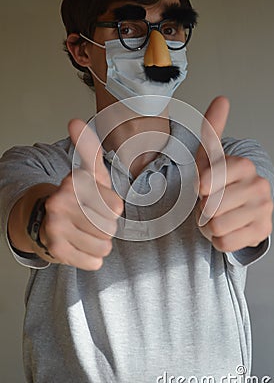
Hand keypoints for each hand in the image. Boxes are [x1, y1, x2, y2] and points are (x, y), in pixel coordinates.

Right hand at [38, 119, 123, 269]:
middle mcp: (60, 204)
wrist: (48, 220)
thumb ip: (88, 147)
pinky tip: (81, 245)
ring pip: (104, 246)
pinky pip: (94, 262)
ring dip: (100, 242)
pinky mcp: (57, 251)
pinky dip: (92, 258)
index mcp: (73, 183)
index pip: (116, 208)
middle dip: (106, 225)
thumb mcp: (89, 172)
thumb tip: (74, 121)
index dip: (112, 208)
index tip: (101, 204)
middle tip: (92, 219)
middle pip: (110, 227)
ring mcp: (56, 228)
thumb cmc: (79, 196)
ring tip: (86, 232)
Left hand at [195, 96, 273, 252]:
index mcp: (244, 165)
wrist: (236, 208)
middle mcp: (259, 185)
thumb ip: (212, 128)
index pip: (205, 186)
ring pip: (216, 227)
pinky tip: (228, 228)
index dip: (199, 190)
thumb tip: (222, 99)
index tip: (206, 187)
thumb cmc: (218, 181)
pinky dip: (219, 240)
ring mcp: (264, 209)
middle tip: (212, 203)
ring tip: (219, 215)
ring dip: (210, 225)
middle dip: (204, 209)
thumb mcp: (209, 156)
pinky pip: (224, 243)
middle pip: (210, 208)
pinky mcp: (263, 231)